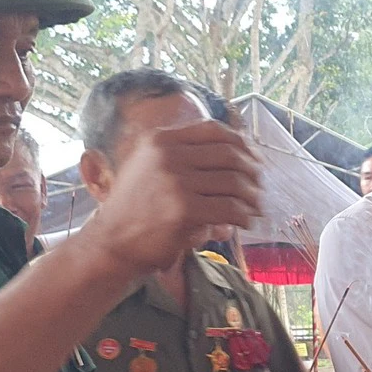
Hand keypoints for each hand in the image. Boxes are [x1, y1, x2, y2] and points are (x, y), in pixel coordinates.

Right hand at [84, 119, 260, 274]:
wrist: (111, 242)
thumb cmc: (136, 209)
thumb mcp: (151, 168)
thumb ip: (188, 159)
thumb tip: (242, 158)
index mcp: (160, 139)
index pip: (214, 130)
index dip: (242, 143)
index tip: (254, 158)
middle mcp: (168, 155)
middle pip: (229, 153)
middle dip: (253, 171)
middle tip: (260, 187)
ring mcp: (176, 181)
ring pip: (234, 181)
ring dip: (253, 196)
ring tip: (256, 207)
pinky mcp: (184, 210)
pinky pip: (230, 208)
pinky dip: (244, 216)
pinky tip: (246, 222)